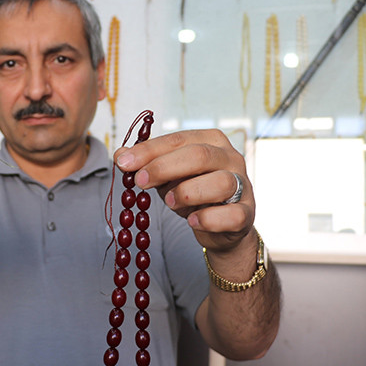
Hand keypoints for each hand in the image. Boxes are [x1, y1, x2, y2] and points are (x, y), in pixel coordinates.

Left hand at [114, 128, 253, 251]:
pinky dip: (208, 219)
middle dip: (164, 168)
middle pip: (199, 155)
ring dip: (188, 193)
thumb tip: (120, 156)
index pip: (178, 139)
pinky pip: (231, 215)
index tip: (123, 162)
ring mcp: (242, 185)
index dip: (149, 150)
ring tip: (171, 202)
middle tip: (139, 181)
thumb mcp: (167, 176)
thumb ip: (147, 164)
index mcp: (211, 141)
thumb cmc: (193, 192)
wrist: (221, 226)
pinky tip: (192, 221)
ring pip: (220, 183)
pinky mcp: (246, 213)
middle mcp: (231, 158)